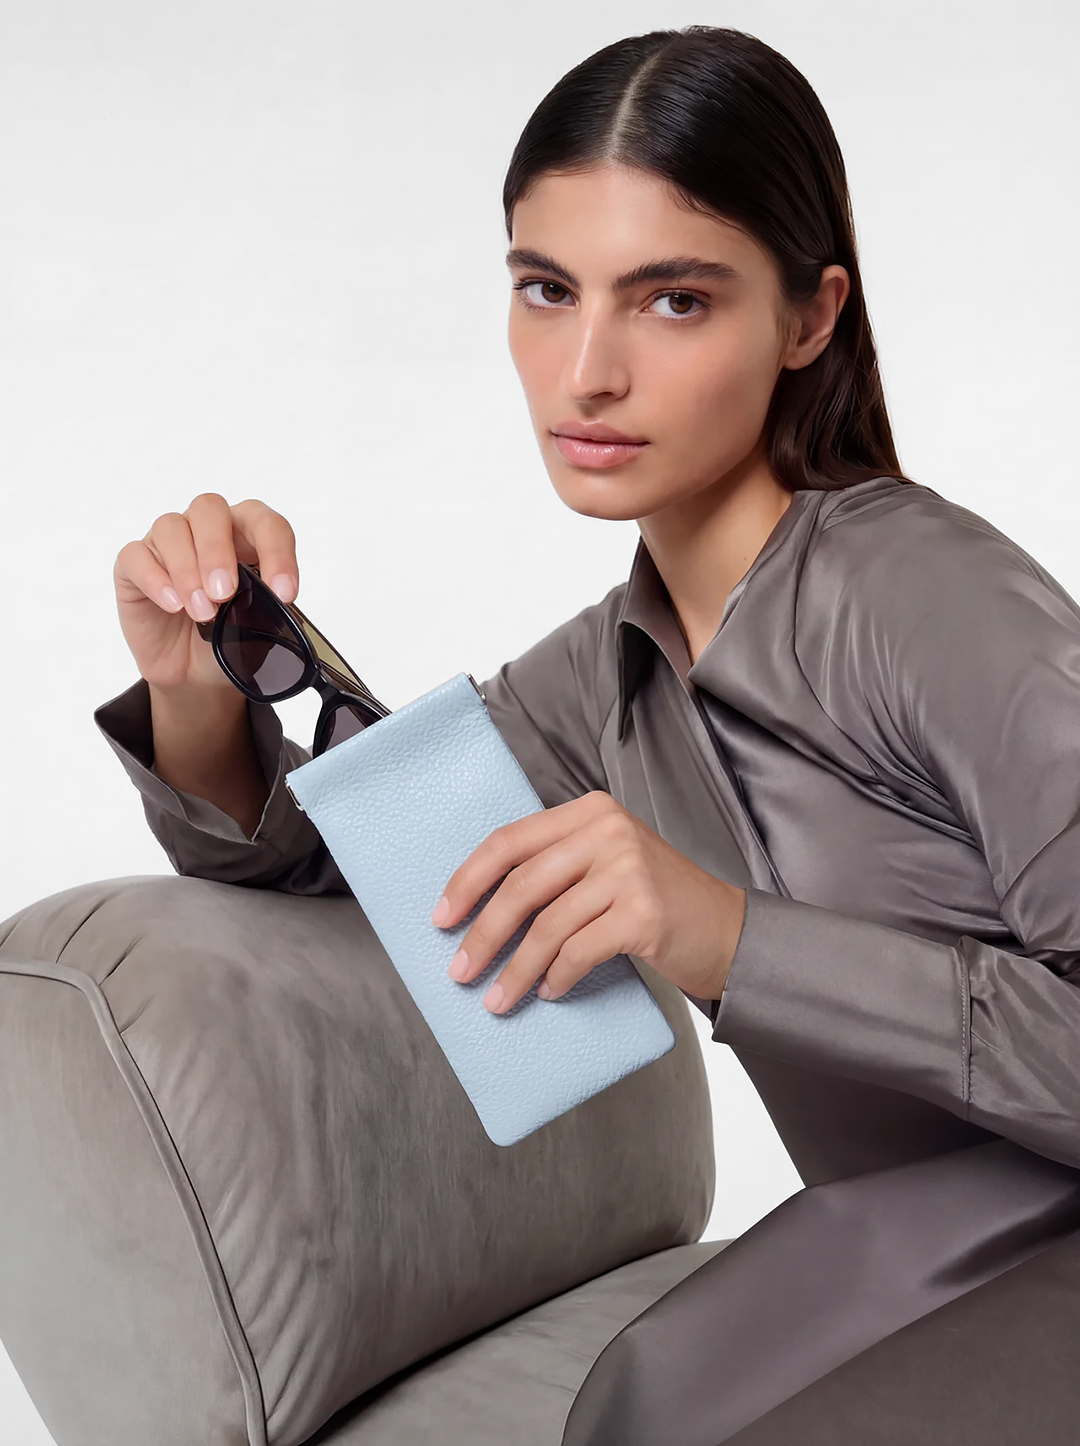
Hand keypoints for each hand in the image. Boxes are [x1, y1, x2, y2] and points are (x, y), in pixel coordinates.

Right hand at [113, 493, 300, 693]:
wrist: (194, 673)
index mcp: (245, 536)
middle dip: (218, 550)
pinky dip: (155, 579)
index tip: (283, 593)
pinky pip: (136, 556)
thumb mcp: (257, 629)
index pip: (265, 523)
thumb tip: (273, 604)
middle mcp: (204, 530)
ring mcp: (166, 544)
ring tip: (202, 612)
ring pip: (171, 527)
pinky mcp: (133, 565)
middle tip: (224, 593)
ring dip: (187, 570)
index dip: (277, 552)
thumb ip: (266, 609)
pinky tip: (172, 605)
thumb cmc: (228, 638)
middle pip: (209, 508)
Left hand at [430, 790, 746, 1012]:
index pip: (509, 841)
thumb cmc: (657, 902)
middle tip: (460, 970)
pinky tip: (549, 991)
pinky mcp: (644, 913)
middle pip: (521, 886)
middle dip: (483, 934)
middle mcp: (608, 832)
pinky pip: (579, 951)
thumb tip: (478, 907)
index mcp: (590, 811)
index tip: (442, 917)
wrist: (728, 930)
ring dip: (515, 969)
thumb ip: (556, 867)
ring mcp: (628, 870)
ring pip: (546, 926)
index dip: (468, 881)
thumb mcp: (606, 862)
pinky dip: (557, 977)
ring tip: (498, 999)